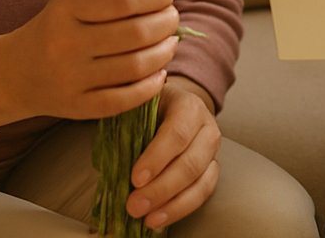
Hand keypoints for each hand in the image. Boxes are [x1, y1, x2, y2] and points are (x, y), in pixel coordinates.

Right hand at [9, 0, 178, 120]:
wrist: (13, 73)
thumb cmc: (55, 28)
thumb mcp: (76, 1)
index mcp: (65, 7)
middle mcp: (66, 43)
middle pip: (136, 33)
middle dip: (166, 22)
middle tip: (172, 18)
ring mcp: (71, 79)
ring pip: (136, 66)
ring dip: (164, 52)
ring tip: (170, 42)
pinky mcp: (77, 108)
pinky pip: (125, 100)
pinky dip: (151, 86)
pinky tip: (159, 73)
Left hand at [126, 75, 221, 228]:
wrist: (174, 106)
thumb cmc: (151, 107)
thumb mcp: (140, 104)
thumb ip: (129, 122)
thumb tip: (111, 156)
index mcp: (188, 105)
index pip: (176, 134)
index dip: (157, 158)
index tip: (135, 179)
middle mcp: (207, 127)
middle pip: (190, 163)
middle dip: (161, 188)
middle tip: (134, 206)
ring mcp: (213, 151)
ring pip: (201, 182)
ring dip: (173, 205)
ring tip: (147, 219)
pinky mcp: (212, 170)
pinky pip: (203, 193)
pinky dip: (181, 209)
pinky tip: (160, 219)